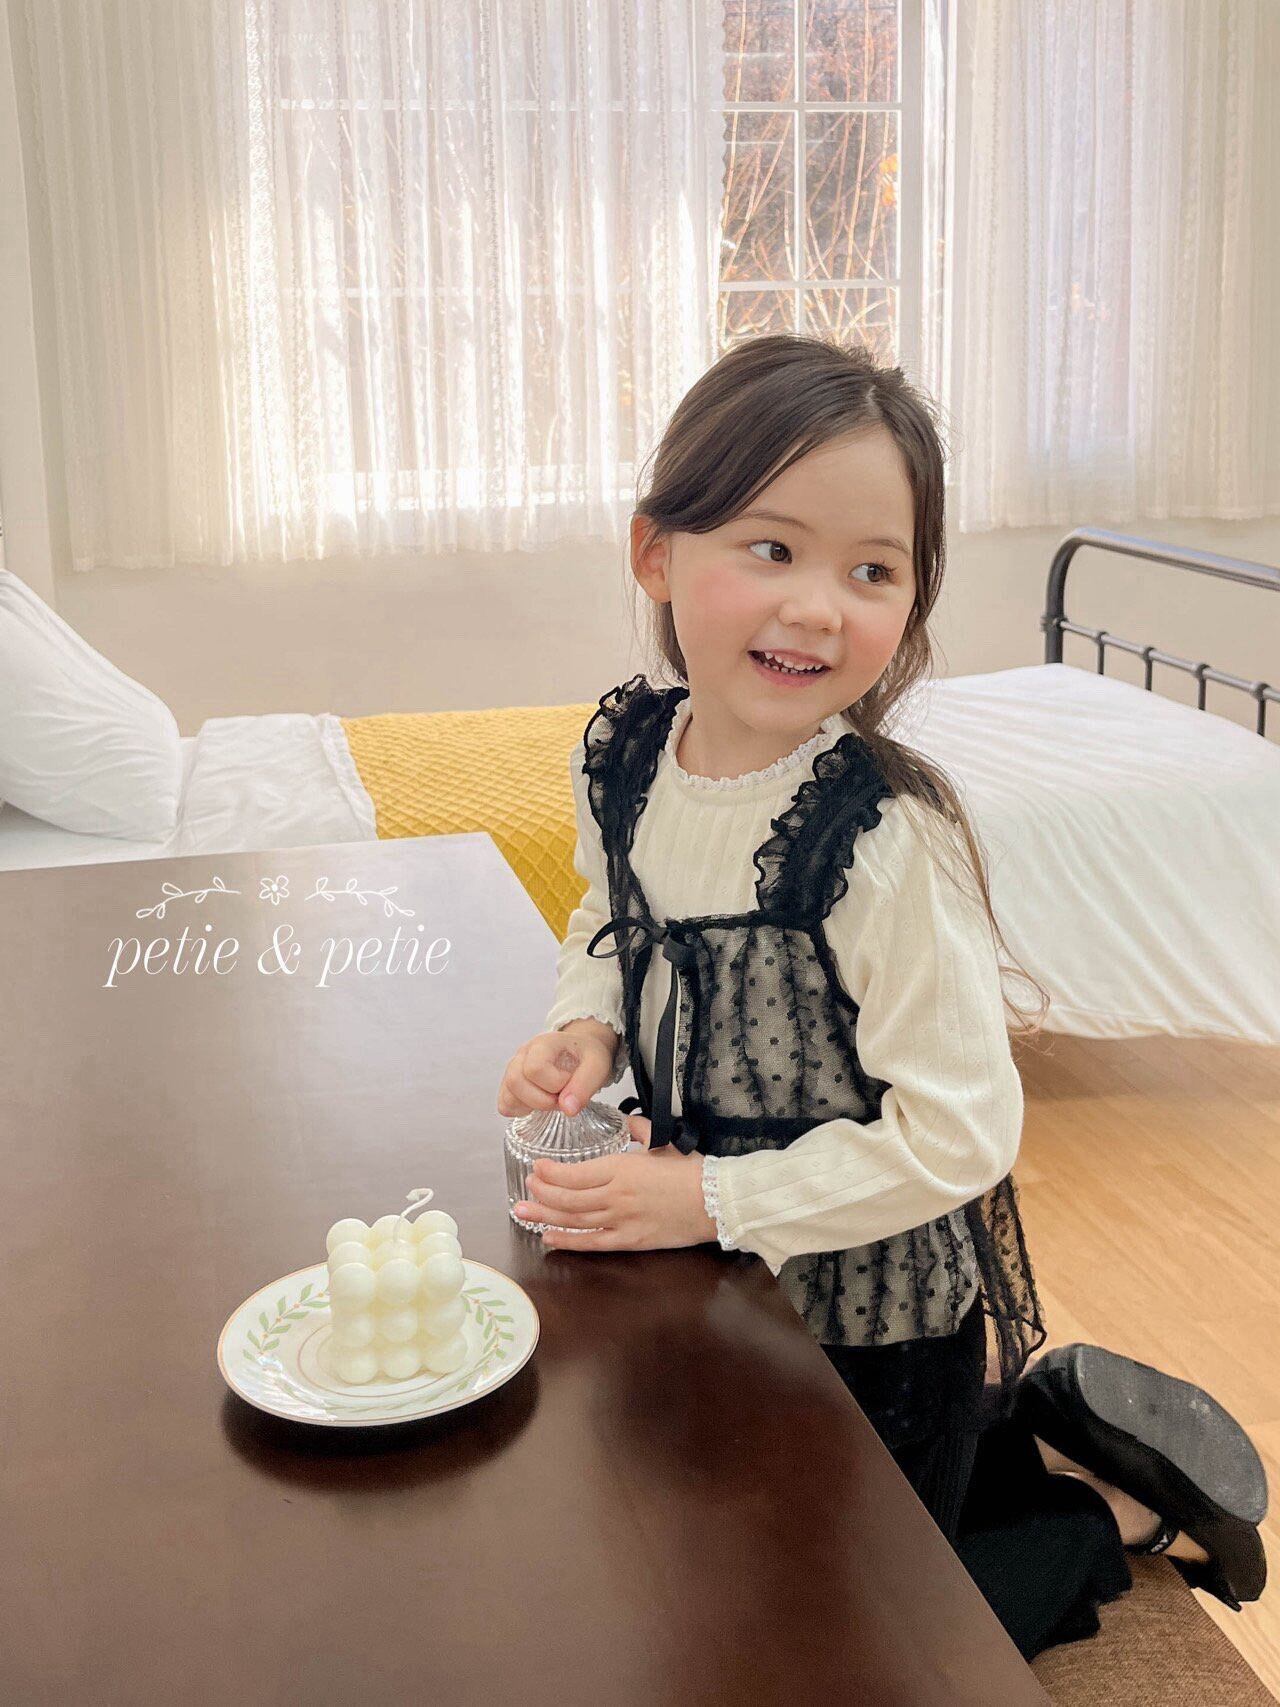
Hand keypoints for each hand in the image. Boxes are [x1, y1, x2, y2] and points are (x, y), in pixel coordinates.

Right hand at [497, 1021, 617, 1118]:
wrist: (580, 1051)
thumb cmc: (586, 1055)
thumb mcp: (597, 1065)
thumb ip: (584, 1086)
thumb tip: (567, 1108)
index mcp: (543, 1043)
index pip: (535, 1069)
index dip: (555, 1084)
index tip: (569, 1083)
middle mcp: (522, 1054)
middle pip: (515, 1082)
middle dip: (543, 1100)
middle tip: (562, 1097)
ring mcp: (512, 1069)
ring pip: (508, 1096)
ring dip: (533, 1106)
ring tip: (552, 1098)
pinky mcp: (509, 1085)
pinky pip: (505, 1105)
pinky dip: (521, 1111)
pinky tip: (538, 1103)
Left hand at [514, 1115, 718, 1251]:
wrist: (716, 1201)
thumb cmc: (691, 1170)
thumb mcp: (663, 1142)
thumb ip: (640, 1130)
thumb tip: (627, 1121)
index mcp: (622, 1167)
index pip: (576, 1173)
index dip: (551, 1173)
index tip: (536, 1168)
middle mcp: (616, 1195)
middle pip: (569, 1197)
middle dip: (542, 1193)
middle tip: (525, 1190)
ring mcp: (622, 1220)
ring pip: (575, 1219)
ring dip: (546, 1215)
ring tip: (523, 1212)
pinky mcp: (630, 1240)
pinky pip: (593, 1242)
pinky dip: (569, 1240)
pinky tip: (549, 1237)